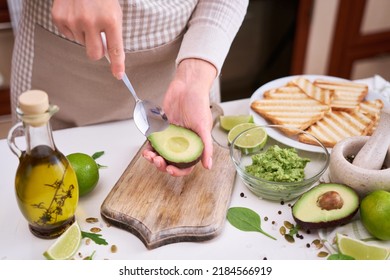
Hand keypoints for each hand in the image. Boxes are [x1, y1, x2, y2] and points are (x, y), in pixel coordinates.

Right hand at [52, 0, 124, 78]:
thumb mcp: (114, 12)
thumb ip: (113, 34)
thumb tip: (110, 57)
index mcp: (111, 19)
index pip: (115, 49)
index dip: (117, 64)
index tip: (118, 75)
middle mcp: (92, 21)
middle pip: (94, 54)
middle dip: (97, 51)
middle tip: (98, 40)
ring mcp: (74, 20)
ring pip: (81, 43)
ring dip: (85, 34)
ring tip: (86, 16)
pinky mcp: (60, 18)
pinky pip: (69, 35)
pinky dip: (73, 28)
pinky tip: (75, 14)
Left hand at [142, 58, 216, 176]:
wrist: (187, 86)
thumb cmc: (199, 103)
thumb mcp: (204, 126)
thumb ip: (206, 147)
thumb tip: (208, 166)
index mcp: (193, 145)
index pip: (186, 166)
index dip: (178, 171)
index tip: (170, 169)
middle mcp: (181, 143)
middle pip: (170, 161)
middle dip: (162, 165)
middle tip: (157, 162)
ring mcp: (170, 136)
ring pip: (160, 153)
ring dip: (153, 158)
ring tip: (149, 156)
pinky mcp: (161, 128)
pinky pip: (153, 141)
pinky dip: (149, 146)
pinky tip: (146, 148)